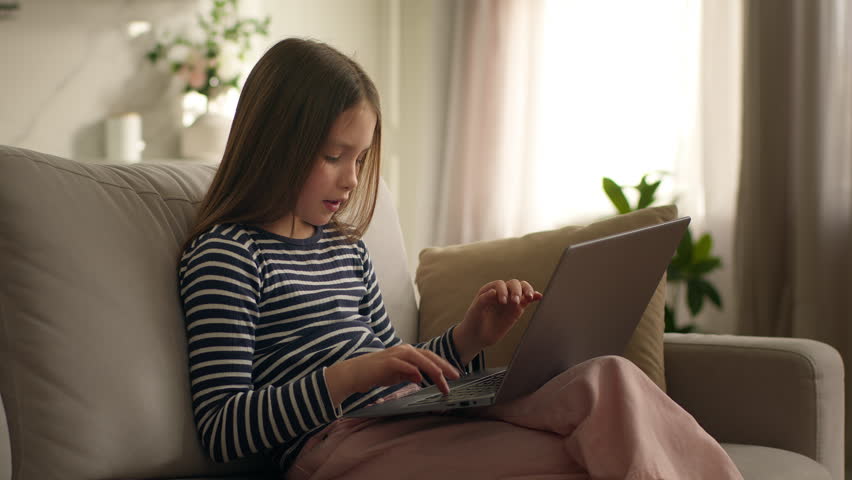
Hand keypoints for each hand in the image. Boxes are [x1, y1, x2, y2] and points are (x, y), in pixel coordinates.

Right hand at [325, 344, 460, 406]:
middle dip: (444, 367)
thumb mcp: (398, 374)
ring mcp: (396, 354)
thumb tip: (422, 378)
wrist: (355, 374)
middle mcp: (404, 350)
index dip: (444, 365)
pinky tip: (420, 379)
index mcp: (408, 352)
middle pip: (429, 356)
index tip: (455, 375)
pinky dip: (413, 370)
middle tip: (456, 377)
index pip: (431, 357)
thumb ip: (410, 374)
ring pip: (420, 359)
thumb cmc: (376, 373)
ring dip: (433, 370)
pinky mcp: (388, 362)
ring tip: (442, 380)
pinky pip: (404, 365)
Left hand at [454, 279, 542, 363]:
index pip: (500, 284)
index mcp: (490, 290)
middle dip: (516, 290)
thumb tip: (494, 291)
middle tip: (514, 301)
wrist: (477, 336)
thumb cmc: (473, 320)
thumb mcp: (475, 310)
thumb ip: (483, 300)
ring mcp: (510, 300)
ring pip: (522, 289)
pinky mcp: (517, 309)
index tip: (502, 302)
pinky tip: (539, 296)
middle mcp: (501, 292)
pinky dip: (534, 296)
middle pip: (514, 284)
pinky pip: (527, 300)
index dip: (503, 290)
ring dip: (527, 290)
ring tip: (529, 296)